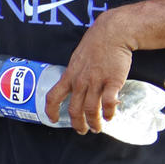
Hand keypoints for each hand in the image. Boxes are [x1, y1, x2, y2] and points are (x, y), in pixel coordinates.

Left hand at [49, 14, 133, 133]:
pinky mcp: (112, 81)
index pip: (53, 96)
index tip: (53, 119)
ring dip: (94, 122)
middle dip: (78, 124)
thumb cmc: (96, 44)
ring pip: (90, 109)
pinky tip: (110, 116)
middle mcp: (80, 81)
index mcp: (70, 75)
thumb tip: (76, 86)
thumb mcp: (77, 58)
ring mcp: (96, 81)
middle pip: (74, 109)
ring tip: (97, 127)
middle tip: (82, 130)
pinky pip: (108, 102)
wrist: (113, 32)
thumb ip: (76, 73)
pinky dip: (108, 112)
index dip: (51, 110)